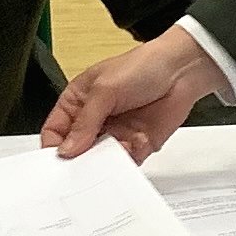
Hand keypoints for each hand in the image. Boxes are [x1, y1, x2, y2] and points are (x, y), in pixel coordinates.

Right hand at [38, 24, 218, 161]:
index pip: (55, 131)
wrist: (181, 71)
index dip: (53, 147)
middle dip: (78, 161)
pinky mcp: (135, 145)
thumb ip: (85, 122)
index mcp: (77, 102)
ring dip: (104, 162)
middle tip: (81, 169)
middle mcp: (94, 121)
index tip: (58, 162)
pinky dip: (127, 161)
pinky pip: (124, 164)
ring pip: (100, 161)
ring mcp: (114, 134)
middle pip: (76, 151)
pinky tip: (133, 146)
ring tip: (111, 154)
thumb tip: (68, 149)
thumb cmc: (142, 66)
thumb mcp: (104, 89)